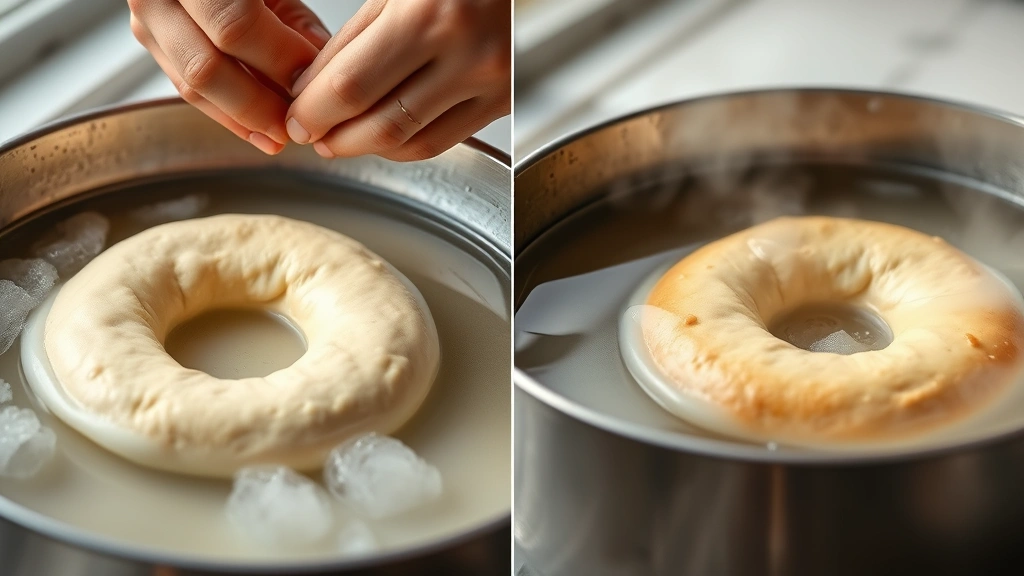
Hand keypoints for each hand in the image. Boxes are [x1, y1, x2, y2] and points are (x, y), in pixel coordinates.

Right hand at [128, 0, 331, 154]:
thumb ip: (296, 21)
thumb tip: (317, 72)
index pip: (235, 26)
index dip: (277, 60)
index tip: (312, 83)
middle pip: (205, 66)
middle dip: (256, 104)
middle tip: (296, 124)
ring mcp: (146, 21)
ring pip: (192, 85)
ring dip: (241, 118)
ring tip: (279, 136)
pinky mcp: (150, 44)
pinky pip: (187, 89)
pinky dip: (227, 113)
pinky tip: (258, 131)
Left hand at [286, 0, 510, 160]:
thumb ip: (353, 38)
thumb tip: (311, 89)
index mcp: (429, 14)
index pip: (352, 86)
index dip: (314, 111)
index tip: (297, 119)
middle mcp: (467, 54)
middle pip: (381, 124)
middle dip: (336, 137)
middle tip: (312, 134)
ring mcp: (492, 83)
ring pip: (412, 143)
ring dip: (368, 148)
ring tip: (342, 137)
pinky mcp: (505, 101)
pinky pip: (443, 141)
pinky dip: (404, 145)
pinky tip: (383, 133)